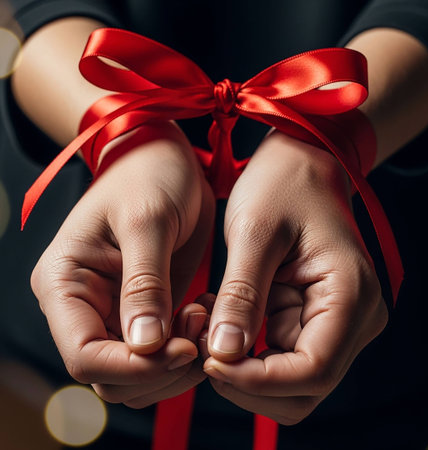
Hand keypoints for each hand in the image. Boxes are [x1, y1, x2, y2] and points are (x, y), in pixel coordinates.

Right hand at [31, 122, 214, 405]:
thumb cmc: (148, 175)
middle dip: (160, 368)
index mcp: (65, 283)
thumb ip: (144, 284)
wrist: (163, 160)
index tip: (183, 350)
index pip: (84, 355)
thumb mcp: (146, 222)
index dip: (134, 367)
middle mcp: (83, 305)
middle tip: (200, 332)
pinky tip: (204, 315)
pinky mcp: (143, 309)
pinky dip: (185, 347)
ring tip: (203, 318)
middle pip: (111, 374)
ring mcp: (113, 311)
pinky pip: (160, 351)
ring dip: (176, 362)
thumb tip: (145, 347)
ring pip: (138, 372)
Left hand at [202, 131, 387, 423]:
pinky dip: (245, 350)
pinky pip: (278, 354)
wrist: (298, 165)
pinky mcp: (311, 317)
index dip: (258, 380)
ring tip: (206, 327)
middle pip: (304, 388)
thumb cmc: (281, 185)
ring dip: (244, 368)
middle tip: (202, 350)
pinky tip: (218, 317)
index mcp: (350, 294)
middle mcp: (353, 318)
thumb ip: (241, 296)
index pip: (313, 371)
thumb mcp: (255, 233)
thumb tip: (223, 356)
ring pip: (289, 380)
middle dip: (249, 382)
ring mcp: (334, 321)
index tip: (209, 361)